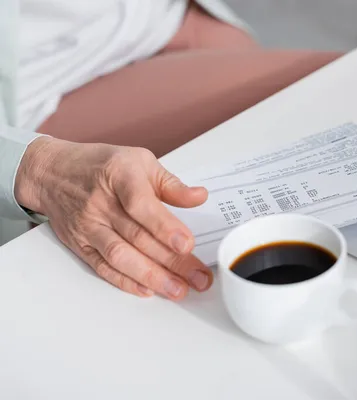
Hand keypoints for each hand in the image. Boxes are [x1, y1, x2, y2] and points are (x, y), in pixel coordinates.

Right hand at [14, 136, 211, 299]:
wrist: (52, 172)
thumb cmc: (103, 165)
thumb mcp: (141, 161)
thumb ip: (172, 184)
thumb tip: (200, 197)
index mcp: (121, 176)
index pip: (141, 205)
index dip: (164, 227)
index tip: (186, 244)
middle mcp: (102, 203)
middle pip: (138, 237)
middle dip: (172, 261)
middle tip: (198, 278)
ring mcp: (89, 226)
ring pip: (120, 256)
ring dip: (151, 277)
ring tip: (178, 290)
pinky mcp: (80, 244)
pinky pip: (102, 266)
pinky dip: (125, 281)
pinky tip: (147, 290)